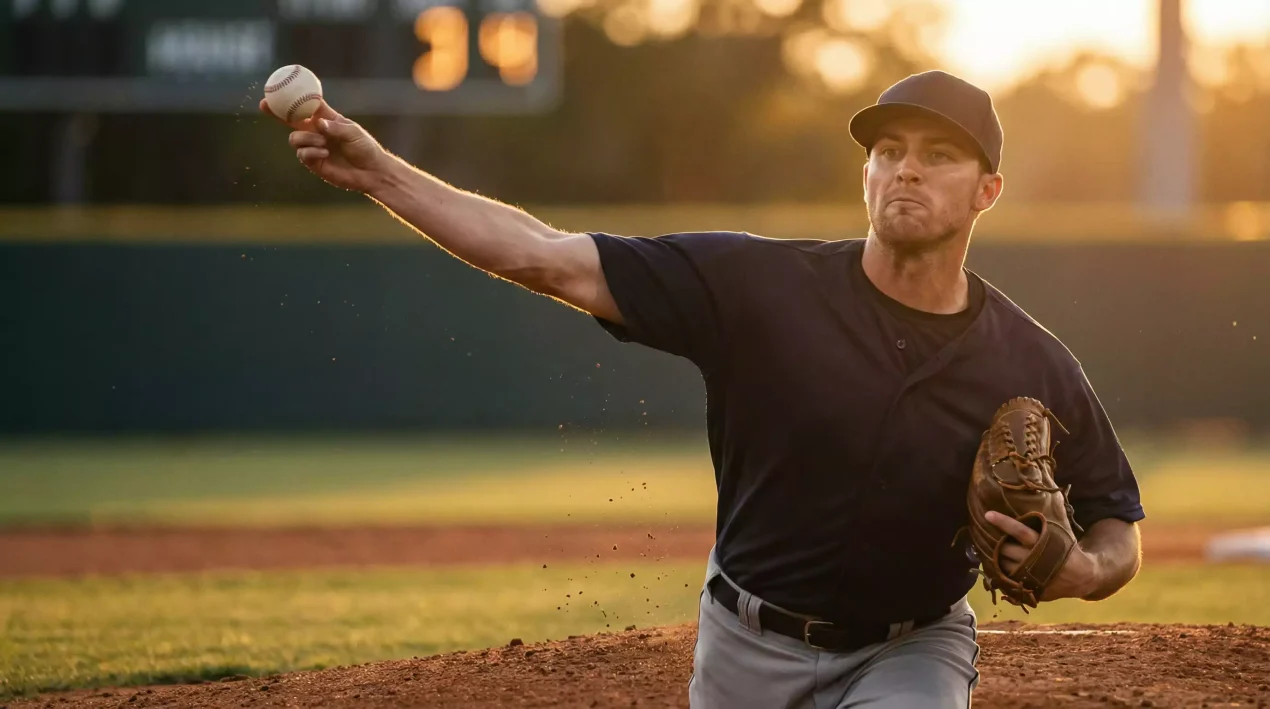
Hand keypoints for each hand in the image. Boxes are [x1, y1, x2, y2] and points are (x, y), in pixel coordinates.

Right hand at [260, 98, 389, 193]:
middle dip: (275, 112)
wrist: (371, 172)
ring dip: (307, 139)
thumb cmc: (365, 148)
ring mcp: (313, 147)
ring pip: (293, 138)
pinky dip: (312, 152)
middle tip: (265, 105)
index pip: (305, 105)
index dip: (293, 97)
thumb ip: (335, 127)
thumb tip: (318, 123)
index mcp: (325, 119)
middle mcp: (316, 132)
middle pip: (290, 120)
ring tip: (324, 143)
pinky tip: (325, 154)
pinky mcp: (313, 163)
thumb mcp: (353, 133)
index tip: (279, 87)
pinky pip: (302, 154)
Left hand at [984, 511, 1098, 600]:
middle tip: (992, 538)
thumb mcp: (1058, 535)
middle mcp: (1033, 559)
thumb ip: (1043, 524)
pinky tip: (1000, 568)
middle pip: (1005, 549)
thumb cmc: (1066, 551)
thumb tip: (1034, 499)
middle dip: (997, 544)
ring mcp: (1030, 576)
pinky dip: (1002, 574)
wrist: (1082, 578)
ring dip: (997, 559)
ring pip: (1003, 565)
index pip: (1020, 530)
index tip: (988, 514)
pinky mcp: (1029, 588)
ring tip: (995, 553)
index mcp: (1041, 543)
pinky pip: (1007, 581)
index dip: (1003, 522)